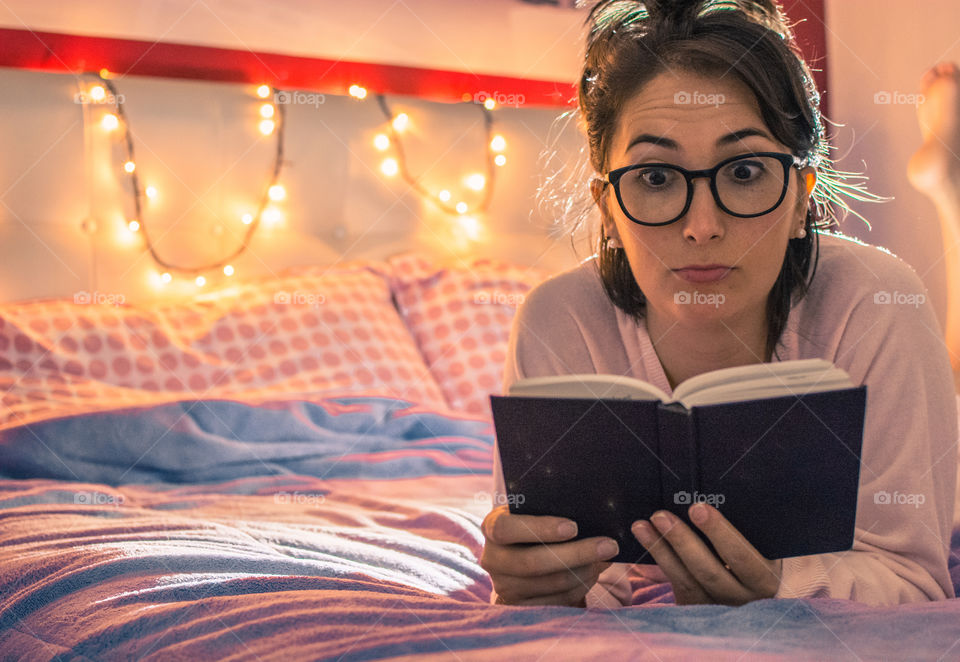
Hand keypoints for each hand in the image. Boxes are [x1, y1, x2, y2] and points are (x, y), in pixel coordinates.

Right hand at [480, 505, 618, 605]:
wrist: (520, 554)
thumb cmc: (534, 524)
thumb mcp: (533, 511)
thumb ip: (551, 509)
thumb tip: (592, 515)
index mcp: (492, 527)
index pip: (507, 528)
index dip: (540, 528)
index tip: (573, 527)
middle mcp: (493, 559)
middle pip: (534, 562)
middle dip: (577, 553)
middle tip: (609, 545)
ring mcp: (505, 587)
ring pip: (552, 583)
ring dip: (585, 570)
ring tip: (606, 557)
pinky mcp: (521, 607)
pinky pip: (558, 600)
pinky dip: (581, 586)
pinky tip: (593, 572)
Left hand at [631, 503, 781, 604]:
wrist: (750, 589)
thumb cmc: (756, 552)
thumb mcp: (760, 545)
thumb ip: (746, 528)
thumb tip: (711, 492)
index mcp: (765, 577)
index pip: (743, 557)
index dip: (720, 533)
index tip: (698, 508)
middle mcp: (743, 598)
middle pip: (709, 571)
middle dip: (682, 541)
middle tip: (661, 514)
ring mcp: (718, 607)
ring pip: (687, 580)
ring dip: (662, 549)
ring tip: (643, 524)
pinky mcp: (697, 609)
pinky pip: (676, 584)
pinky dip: (659, 559)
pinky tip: (645, 537)